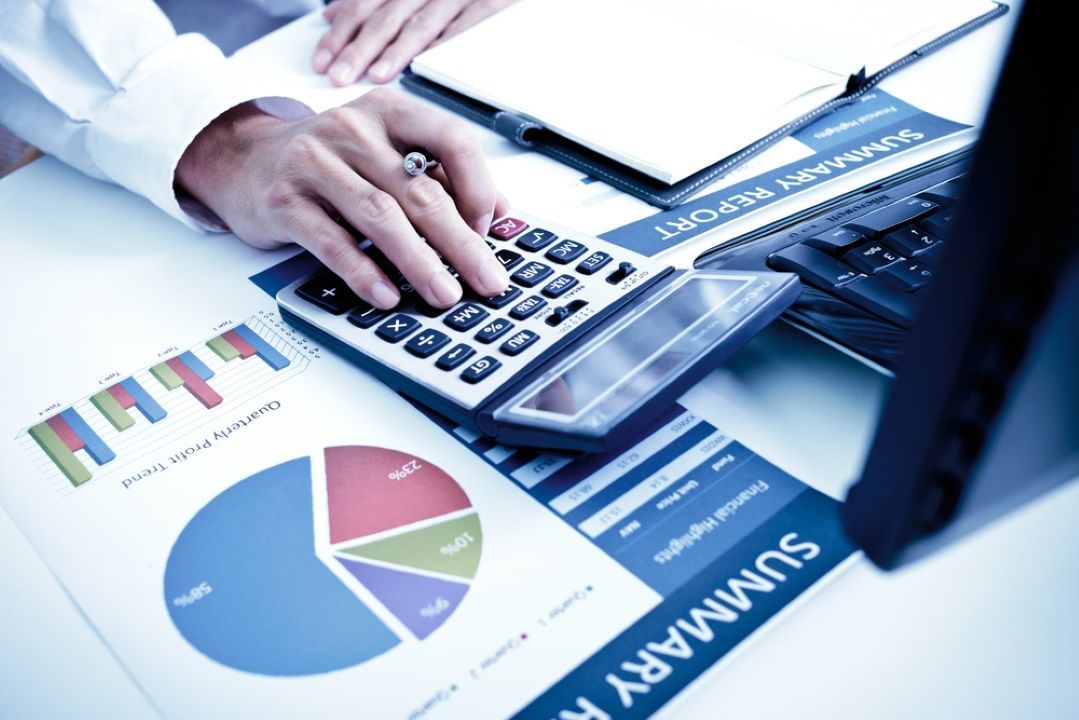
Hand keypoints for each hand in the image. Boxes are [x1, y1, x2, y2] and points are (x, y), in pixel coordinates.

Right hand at [176, 89, 509, 309]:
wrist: (244, 159)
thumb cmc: (329, 161)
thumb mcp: (386, 153)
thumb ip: (439, 176)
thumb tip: (499, 211)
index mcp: (389, 112)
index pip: (451, 139)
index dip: (478, 186)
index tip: (490, 228)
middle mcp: (352, 129)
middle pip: (420, 190)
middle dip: (461, 242)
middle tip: (486, 280)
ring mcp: (313, 162)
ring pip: (381, 216)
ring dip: (419, 261)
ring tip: (445, 294)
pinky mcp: (283, 200)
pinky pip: (332, 241)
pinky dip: (364, 272)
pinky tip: (388, 295)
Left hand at [312, 0, 518, 85]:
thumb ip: (370, 0)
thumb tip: (333, 15)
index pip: (362, 7)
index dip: (340, 35)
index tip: (322, 62)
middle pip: (386, 18)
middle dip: (360, 49)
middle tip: (341, 77)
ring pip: (421, 23)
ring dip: (398, 51)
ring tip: (378, 76)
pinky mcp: (491, 2)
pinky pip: (467, 23)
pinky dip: (447, 42)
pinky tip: (430, 63)